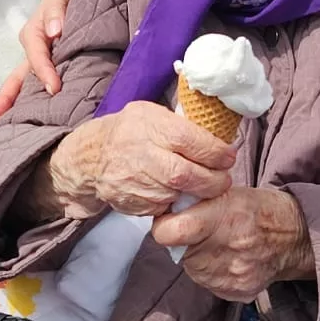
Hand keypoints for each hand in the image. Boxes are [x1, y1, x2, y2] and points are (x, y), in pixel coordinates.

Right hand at [0, 0, 73, 120]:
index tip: (54, 88)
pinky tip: (28, 117)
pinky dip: (30, 101)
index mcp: (34, 34)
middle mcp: (33, 50)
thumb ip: (56, 9)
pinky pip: (36, 85)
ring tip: (4, 125)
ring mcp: (39, 61)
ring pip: (23, 84)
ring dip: (15, 104)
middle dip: (6, 98)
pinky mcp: (49, 68)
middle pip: (16, 77)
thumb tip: (55, 31)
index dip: (43, 73)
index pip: (36, 57)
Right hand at [47, 102, 235, 218]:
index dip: (214, 151)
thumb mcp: (150, 113)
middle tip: (224, 179)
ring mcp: (134, 182)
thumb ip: (180, 122)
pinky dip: (176, 203)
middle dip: (212, 181)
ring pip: (176, 194)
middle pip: (184, 175)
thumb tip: (217, 132)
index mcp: (148, 127)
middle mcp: (140, 155)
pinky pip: (163, 207)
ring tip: (206, 186)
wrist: (91, 159)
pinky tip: (180, 193)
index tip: (228, 156)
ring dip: (197, 193)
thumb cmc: (128, 131)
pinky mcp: (133, 203)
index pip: (188, 140)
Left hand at [151, 186, 312, 300]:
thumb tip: (165, 210)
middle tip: (202, 231)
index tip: (170, 222)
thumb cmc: (260, 210)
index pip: (170, 232)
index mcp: (223, 217)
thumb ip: (195, 202)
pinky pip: (208, 283)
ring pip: (192, 269)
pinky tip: (230, 259)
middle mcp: (226, 249)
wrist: (295, 238)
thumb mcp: (228, 192)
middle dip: (184, 242)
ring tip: (220, 244)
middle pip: (180, 253)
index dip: (165, 226)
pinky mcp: (236, 292)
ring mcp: (232, 275)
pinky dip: (212, 272)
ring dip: (198, 258)